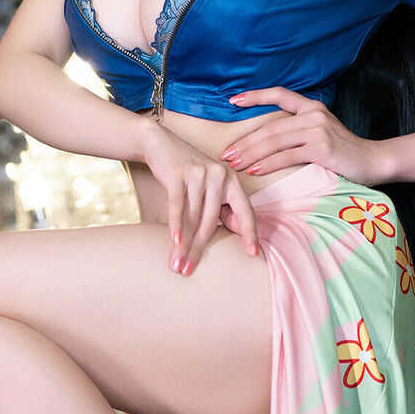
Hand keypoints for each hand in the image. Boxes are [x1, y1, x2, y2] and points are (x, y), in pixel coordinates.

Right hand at [139, 121, 260, 274]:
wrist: (161, 143)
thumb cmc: (189, 173)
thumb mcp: (211, 188)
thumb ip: (224, 207)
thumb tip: (239, 231)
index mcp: (232, 181)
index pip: (245, 211)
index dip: (250, 233)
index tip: (253, 253)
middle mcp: (219, 176)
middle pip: (211, 221)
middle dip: (199, 249)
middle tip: (189, 270)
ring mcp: (199, 174)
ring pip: (193, 217)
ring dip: (184, 244)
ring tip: (176, 263)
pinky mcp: (178, 173)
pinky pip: (178, 205)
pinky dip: (176, 225)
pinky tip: (175, 241)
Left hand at [220, 87, 382, 180]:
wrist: (375, 161)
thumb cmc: (346, 153)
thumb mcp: (323, 133)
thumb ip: (300, 131)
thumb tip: (269, 142)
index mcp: (312, 107)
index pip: (280, 94)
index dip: (255, 96)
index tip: (232, 100)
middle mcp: (314, 114)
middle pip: (270, 126)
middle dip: (245, 142)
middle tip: (226, 154)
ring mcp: (318, 130)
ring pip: (274, 141)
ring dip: (251, 154)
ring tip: (234, 164)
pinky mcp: (321, 148)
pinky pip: (286, 156)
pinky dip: (267, 165)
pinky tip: (253, 171)